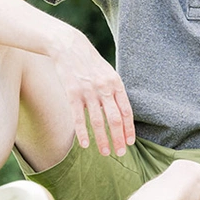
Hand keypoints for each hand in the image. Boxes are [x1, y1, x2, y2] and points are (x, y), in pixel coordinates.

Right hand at [48, 30, 135, 156]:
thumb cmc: (90, 62)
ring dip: (102, 139)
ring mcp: (88, 92)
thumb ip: (114, 91)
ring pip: (98, 121)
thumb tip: (120, 112)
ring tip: (105, 153)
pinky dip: (83, 133)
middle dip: (118, 138)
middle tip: (120, 153)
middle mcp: (104, 88)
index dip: (129, 128)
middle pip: (114, 119)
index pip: (126, 111)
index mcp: (116, 83)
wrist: (69, 46)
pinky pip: (79, 118)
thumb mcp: (108, 72)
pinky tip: (85, 145)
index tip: (130, 142)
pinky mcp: (72, 94)